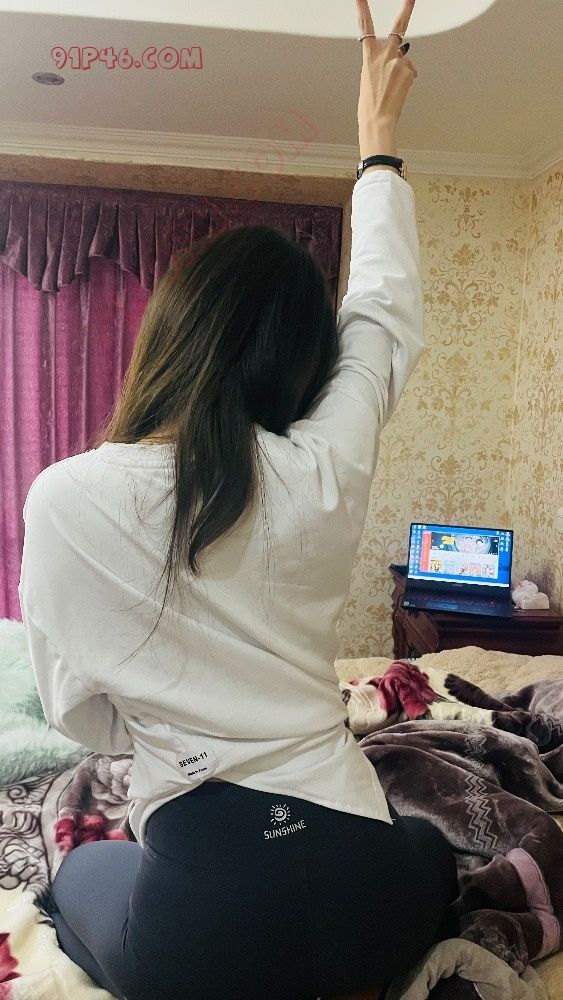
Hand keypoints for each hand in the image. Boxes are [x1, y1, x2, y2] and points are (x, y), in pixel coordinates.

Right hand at [355, 0, 417, 154]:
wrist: (378, 121)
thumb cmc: (369, 106)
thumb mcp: (367, 80)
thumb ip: (378, 64)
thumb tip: (392, 61)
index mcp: (369, 56)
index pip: (365, 26)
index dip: (363, 8)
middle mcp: (385, 55)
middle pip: (399, 27)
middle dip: (406, 10)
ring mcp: (399, 62)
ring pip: (404, 59)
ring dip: (400, 70)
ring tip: (391, 88)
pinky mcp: (409, 72)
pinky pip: (409, 71)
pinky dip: (405, 79)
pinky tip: (397, 90)